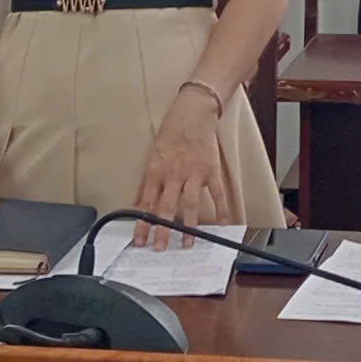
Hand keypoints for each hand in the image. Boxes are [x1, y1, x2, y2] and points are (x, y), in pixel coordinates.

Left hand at [132, 88, 225, 250]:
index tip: (139, 241)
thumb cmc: (171, 133)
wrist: (193, 112)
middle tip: (160, 248)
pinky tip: (223, 223)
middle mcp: (173, 174)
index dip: (142, 224)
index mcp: (156, 172)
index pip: (146, 203)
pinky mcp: (211, 169)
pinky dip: (222, 209)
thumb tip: (137, 205)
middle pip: (166, 207)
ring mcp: (194, 173)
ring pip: (189, 203)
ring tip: (186, 242)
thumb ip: (146, 183)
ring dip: (188, 225)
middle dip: (162, 230)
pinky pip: (217, 193)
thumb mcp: (152, 156)